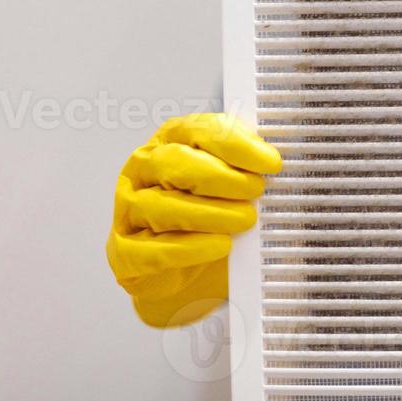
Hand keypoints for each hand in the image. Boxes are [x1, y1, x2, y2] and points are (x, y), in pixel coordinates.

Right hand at [105, 113, 281, 327]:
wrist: (185, 269)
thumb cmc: (207, 215)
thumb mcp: (229, 182)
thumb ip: (246, 164)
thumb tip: (276, 159)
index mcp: (170, 140)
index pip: (201, 130)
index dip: (238, 145)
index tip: (270, 162)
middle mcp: (143, 168)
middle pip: (176, 163)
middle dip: (222, 177)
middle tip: (256, 191)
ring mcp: (128, 209)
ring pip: (162, 206)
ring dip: (210, 213)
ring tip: (244, 220)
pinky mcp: (125, 251)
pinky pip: (153, 249)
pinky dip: (190, 248)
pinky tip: (219, 245)